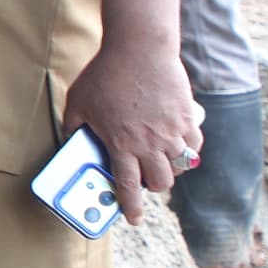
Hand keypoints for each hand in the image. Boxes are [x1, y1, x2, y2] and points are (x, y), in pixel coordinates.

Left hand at [65, 34, 201, 221]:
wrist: (140, 48)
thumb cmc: (106, 74)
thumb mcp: (78, 103)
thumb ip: (75, 128)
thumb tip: (73, 144)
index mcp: (122, 144)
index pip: (128, 187)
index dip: (131, 208)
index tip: (133, 219)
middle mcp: (150, 143)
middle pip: (160, 183)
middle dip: (151, 187)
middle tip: (144, 179)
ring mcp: (173, 131)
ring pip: (179, 167)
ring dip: (169, 169)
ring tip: (159, 160)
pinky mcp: (189, 117)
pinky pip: (195, 146)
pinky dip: (188, 151)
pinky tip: (178, 145)